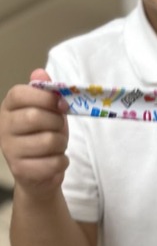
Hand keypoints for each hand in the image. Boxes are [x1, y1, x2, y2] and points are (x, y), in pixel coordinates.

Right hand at [0, 68, 69, 198]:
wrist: (37, 173)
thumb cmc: (42, 135)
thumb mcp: (46, 111)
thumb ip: (45, 92)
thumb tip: (40, 72)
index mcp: (8, 107)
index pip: (20, 94)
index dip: (45, 97)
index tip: (61, 104)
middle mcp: (3, 127)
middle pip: (35, 117)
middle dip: (57, 123)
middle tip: (59, 128)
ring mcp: (9, 150)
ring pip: (48, 141)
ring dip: (61, 143)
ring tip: (57, 146)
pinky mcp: (20, 170)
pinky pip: (53, 162)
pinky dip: (62, 161)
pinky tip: (55, 161)